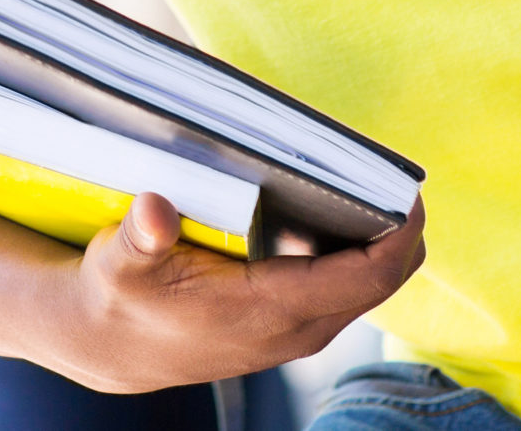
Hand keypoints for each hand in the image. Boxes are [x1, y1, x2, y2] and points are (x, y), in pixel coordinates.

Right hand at [47, 194, 425, 392]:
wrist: (113, 349)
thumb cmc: (122, 300)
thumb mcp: (122, 262)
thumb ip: (143, 236)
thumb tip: (156, 209)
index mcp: (270, 310)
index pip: (368, 278)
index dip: (399, 234)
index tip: (407, 189)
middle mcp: (298, 328)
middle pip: (382, 280)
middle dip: (396, 227)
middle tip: (386, 171)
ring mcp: (299, 331)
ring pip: (368, 285)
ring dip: (377, 239)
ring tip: (365, 182)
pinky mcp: (292, 325)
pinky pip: (347, 288)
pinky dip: (355, 252)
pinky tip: (335, 211)